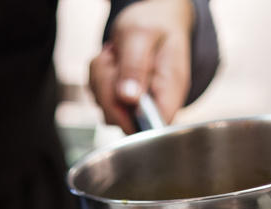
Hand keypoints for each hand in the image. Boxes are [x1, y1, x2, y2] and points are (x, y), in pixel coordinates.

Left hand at [89, 0, 194, 133]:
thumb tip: (128, 98)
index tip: (122, 92)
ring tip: (117, 57)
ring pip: (105, 107)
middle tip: (117, 60)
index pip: (153, 126)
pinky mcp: (122, 101)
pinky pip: (99, 96)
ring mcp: (137, 105)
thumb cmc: (154, 24)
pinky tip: (113, 62)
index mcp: (171, 90)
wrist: (155, 19)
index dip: (130, 117)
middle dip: (108, 88)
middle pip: (121, 119)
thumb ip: (135, 67)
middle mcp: (156, 103)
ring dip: (102, 79)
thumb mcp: (142, 35)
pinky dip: (99, 76)